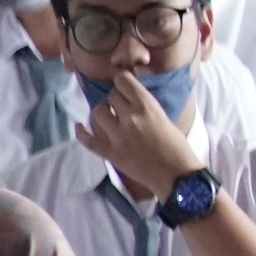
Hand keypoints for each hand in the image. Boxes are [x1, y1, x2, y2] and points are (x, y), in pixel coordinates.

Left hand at [77, 67, 207, 196]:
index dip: (122, 82)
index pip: (123, 80)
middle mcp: (130, 118)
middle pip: (110, 96)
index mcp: (147, 106)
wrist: (175, 174)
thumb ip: (144, 106)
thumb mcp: (163, 117)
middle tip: (121, 108)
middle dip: (116, 100)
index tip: (124, 87)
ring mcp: (117, 135)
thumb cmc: (176, 146)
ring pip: (97, 112)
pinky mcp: (109, 152)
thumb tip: (129, 97)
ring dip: (103, 113)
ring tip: (109, 119)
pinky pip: (87, 139)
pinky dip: (81, 132)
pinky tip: (79, 127)